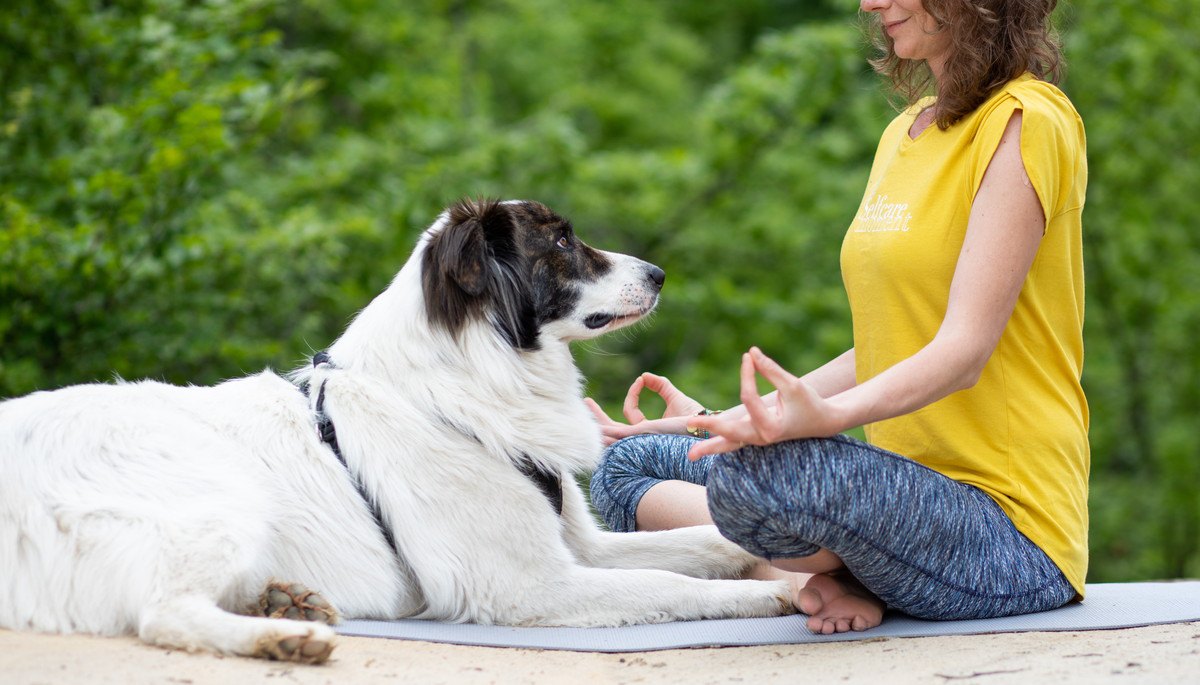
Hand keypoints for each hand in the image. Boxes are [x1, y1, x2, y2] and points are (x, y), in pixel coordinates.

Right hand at [585, 372, 704, 445]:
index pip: (631, 412)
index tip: (640, 380)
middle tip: (586, 402)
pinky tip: (595, 428)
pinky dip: (606, 430)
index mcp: (647, 429)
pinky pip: (619, 432)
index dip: (633, 394)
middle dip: (599, 416)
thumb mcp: (673, 396)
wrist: (703, 424)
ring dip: (597, 423)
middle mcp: (641, 436)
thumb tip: (645, 375)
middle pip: (614, 427)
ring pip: (612, 433)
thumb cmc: (693, 416)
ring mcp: (639, 437)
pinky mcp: (641, 434)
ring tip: (584, 411)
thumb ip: (659, 385)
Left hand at [686, 347, 840, 460]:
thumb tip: (751, 353)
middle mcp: (762, 438)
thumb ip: (771, 369)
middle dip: (710, 426)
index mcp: (772, 427)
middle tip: (689, 421)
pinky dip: (720, 444)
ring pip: (730, 445)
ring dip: (710, 448)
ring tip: (689, 456)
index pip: (749, 397)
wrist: (823, 422)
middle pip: (731, 433)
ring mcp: (758, 441)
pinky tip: (703, 449)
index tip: (748, 357)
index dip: (747, 374)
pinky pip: (735, 443)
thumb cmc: (809, 403)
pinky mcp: (756, 438)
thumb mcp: (792, 384)